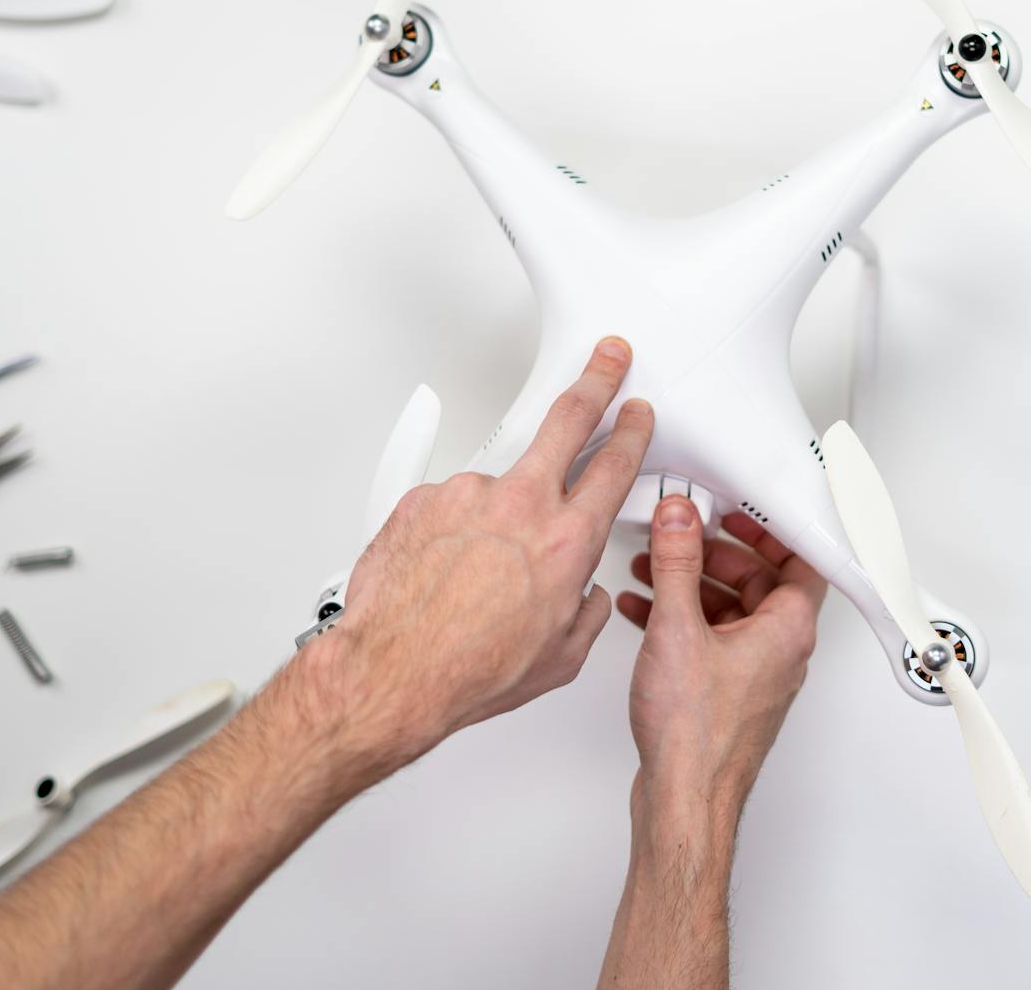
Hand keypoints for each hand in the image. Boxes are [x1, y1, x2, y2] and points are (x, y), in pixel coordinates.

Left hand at [295, 336, 652, 791]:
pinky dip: (450, 532)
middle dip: (595, 381)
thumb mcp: (561, 655)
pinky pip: (448, 507)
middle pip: (568, 418)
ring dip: (494, 512)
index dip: (631, 433)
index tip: (634, 416)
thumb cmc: (470, 669)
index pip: (614, 466)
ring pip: (496, 484)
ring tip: (476, 564)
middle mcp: (522, 504)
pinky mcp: (423, 497)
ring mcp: (469, 493)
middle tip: (605, 360)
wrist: (395, 671)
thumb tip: (583, 598)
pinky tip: (443, 570)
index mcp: (567, 539)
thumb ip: (584, 611)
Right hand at [617, 500, 828, 816]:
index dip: (769, 527)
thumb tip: (679, 520)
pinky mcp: (726, 695)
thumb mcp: (678, 629)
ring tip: (651, 568)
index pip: (799, 558)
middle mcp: (779, 651)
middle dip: (715, 553)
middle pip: (759, 580)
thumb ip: (677, 563)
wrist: (683, 802)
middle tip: (684, 535)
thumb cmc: (697, 738)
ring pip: (729, 611)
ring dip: (691, 585)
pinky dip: (681, 619)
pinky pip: (710, 640)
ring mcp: (753, 675)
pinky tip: (643, 611)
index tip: (736, 509)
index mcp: (787, 630)